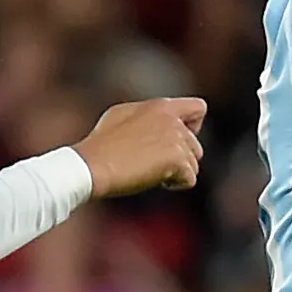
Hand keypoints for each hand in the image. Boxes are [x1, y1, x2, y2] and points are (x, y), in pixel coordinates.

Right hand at [73, 97, 205, 197]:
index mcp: (160, 106)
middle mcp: (172, 120)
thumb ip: (145, 117)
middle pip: (195, 146)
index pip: (198, 109)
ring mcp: (176, 139)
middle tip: (154, 166)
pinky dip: (175, 185)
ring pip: (193, 164)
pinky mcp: (177, 160)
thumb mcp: (120, 116)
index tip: (177, 141)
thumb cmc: (100, 145)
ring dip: (176, 173)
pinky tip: (154, 181)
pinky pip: (189, 179)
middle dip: (179, 159)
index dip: (193, 127)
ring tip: (150, 173)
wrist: (92, 165)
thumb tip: (155, 124)